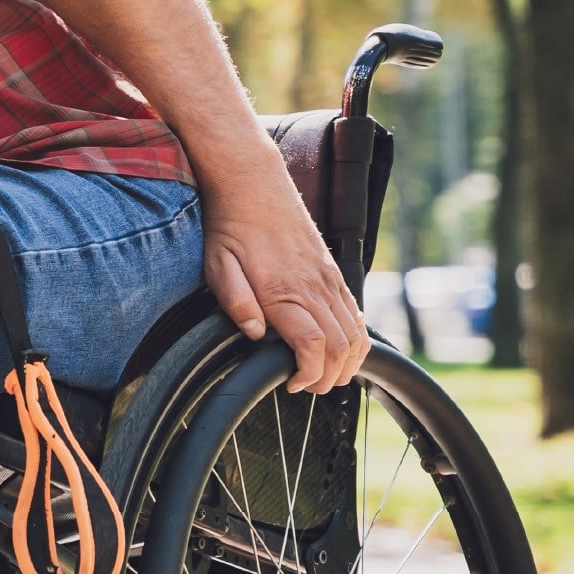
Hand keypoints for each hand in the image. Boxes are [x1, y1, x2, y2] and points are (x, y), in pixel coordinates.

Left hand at [200, 186, 366, 392]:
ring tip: (323, 375)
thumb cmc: (231, 227)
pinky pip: (356, 313)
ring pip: (356, 333)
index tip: (292, 384)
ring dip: (347, 363)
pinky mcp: (334, 273)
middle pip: (342, 347)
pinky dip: (355, 340)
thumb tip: (256, 333)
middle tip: (307, 387)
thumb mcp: (217, 264)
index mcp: (283, 290)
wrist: (254, 185)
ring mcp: (328, 279)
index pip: (314, 345)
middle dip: (329, 377)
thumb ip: (236, 301)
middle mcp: (314, 286)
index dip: (309, 374)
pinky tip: (338, 350)